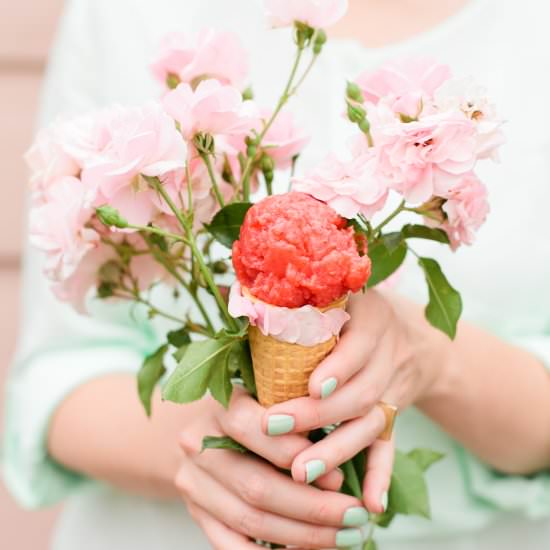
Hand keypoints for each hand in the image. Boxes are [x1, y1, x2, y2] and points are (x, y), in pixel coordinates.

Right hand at [176, 388, 371, 548]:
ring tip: (342, 536)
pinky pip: (230, 546)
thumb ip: (296, 423)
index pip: (255, 430)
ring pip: (250, 520)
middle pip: (257, 487)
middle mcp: (200, 447)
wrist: (195, 426)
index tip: (339, 476)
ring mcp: (194, 483)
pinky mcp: (196, 512)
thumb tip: (334, 476)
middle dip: (313, 508)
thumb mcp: (268, 400)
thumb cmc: (248, 411)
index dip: (298, 455)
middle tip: (354, 516)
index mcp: (222, 409)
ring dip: (301, 536)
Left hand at [260, 290, 445, 511]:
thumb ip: (293, 299)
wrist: (407, 333)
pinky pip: (391, 445)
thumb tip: (234, 297)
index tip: (310, 387)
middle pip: (361, 391)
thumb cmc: (354, 310)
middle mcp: (387, 354)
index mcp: (372, 317)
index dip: (338, 367)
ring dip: (340, 450)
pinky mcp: (396, 413)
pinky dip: (382, 474)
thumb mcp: (335, 294)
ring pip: (372, 422)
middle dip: (319, 415)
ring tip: (303, 473)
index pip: (359, 344)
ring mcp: (393, 387)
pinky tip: (372, 504)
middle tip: (276, 429)